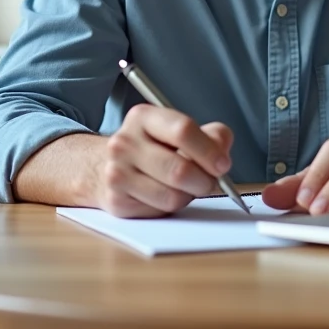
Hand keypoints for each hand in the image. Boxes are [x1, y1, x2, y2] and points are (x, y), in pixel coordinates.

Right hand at [98, 104, 232, 217]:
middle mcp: (124, 142)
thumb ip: (210, 135)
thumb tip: (222, 152)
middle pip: (179, 170)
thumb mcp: (180, 129)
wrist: (105, 166)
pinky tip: (164, 194)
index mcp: (143, 117)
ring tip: (184, 187)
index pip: (183, 130)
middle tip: (210, 182)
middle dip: (204, 181)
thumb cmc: (153, 147)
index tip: (222, 164)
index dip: (209, 151)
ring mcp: (116, 173)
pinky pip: (160, 211)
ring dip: (188, 196)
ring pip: (172, 196)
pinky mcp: (116, 201)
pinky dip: (171, 207)